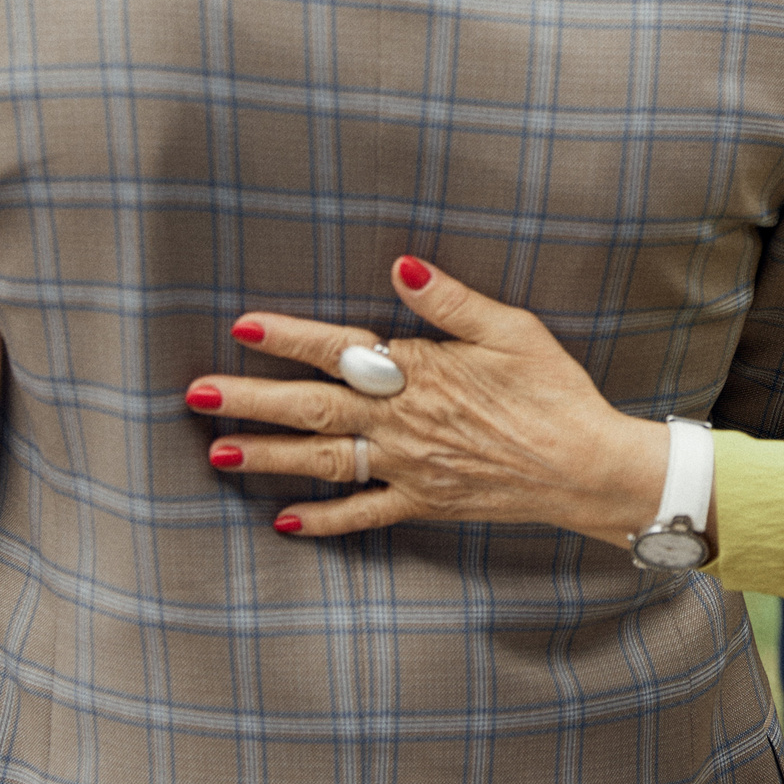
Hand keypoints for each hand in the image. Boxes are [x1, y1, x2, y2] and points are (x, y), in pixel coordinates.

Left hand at [187, 256, 668, 542]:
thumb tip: (399, 264)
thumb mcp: (511, 329)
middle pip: (313, 409)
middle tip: (197, 394)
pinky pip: (363, 514)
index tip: (242, 327)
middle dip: (251, 400)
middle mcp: (404, 423)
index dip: (288, 338)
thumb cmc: (554, 390)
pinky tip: (283, 519)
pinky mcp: (423, 502)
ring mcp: (409, 467)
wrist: (587, 466)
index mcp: (420, 373)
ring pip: (324, 461)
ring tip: (218, 452)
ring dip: (267, 457)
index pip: (339, 350)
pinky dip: (322, 519)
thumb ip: (449, 300)